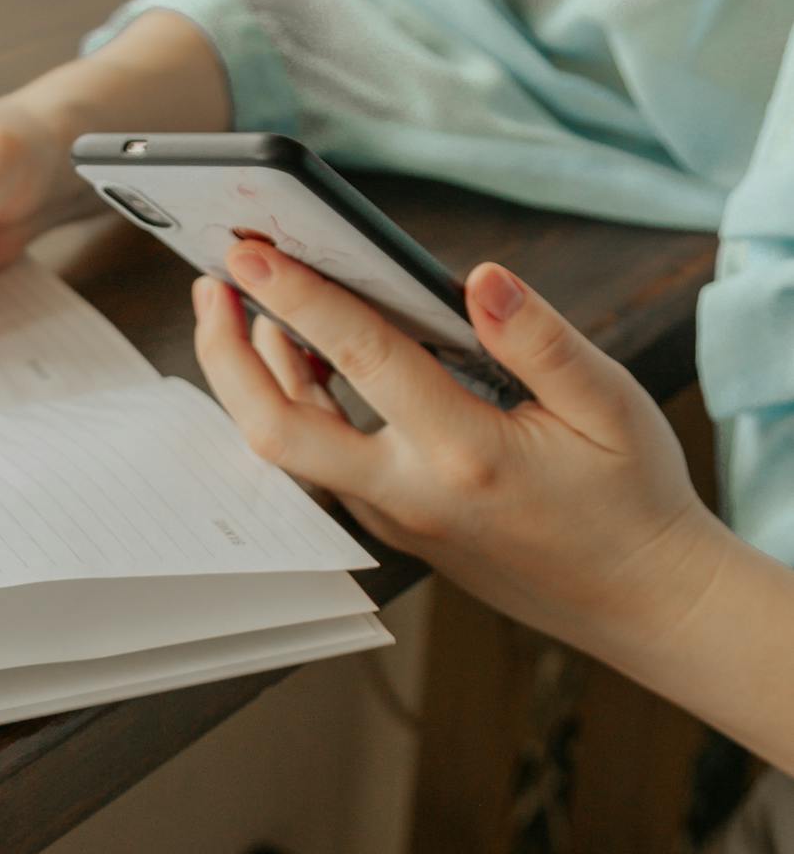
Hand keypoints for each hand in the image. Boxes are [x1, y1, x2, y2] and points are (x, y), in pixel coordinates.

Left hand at [192, 242, 723, 661]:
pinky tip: (295, 353)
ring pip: (292, 446)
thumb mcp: (611, 405)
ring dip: (254, 374)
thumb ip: (540, 341)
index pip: (363, 362)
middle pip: (280, 427)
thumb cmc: (633, 498)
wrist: (642, 601)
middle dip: (228, 353)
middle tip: (211, 280)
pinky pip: (319, 460)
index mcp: (467, 456)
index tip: (254, 252)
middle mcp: (412, 494)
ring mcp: (393, 517)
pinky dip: (294, 401)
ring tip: (237, 299)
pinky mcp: (392, 525)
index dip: (302, 300)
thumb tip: (480, 278)